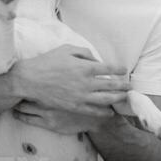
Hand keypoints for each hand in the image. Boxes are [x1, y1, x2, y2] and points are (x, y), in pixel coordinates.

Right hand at [8, 45, 129, 131]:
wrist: (30, 80)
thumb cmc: (47, 62)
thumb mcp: (66, 49)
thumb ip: (84, 52)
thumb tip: (96, 60)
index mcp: (85, 67)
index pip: (108, 69)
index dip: (119, 69)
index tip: (124, 70)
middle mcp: (86, 82)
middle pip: (111, 85)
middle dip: (123, 86)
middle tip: (130, 86)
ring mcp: (81, 96)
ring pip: (106, 99)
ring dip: (118, 98)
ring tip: (125, 98)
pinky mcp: (75, 106)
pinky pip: (94, 110)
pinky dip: (104, 111)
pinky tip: (110, 111)